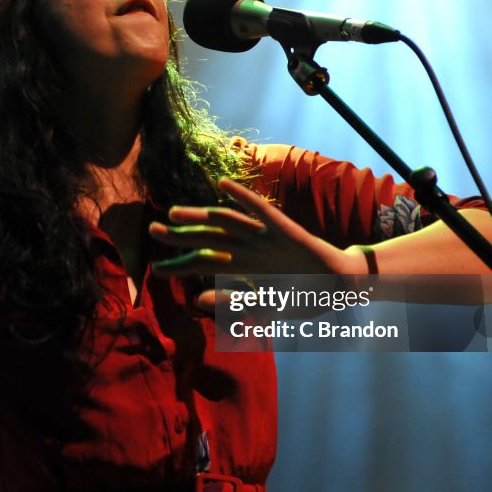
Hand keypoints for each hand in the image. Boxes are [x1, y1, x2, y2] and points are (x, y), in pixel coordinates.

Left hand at [149, 178, 365, 308]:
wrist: (339, 286)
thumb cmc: (302, 296)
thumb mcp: (264, 307)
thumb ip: (232, 304)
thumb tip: (196, 300)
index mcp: (242, 267)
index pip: (204, 262)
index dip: (180, 264)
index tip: (155, 268)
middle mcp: (248, 249)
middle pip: (208, 238)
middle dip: (180, 235)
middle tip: (152, 231)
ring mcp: (264, 237)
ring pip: (227, 223)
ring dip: (200, 216)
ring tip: (174, 212)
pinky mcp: (284, 228)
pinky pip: (260, 210)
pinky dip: (242, 196)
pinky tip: (223, 185)